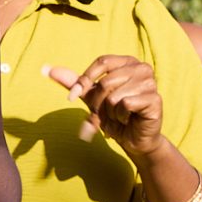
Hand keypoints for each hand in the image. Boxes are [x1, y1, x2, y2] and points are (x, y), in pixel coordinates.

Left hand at [44, 56, 165, 164]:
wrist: (132, 140)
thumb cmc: (114, 115)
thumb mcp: (91, 97)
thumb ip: (74, 82)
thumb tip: (47, 69)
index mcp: (127, 61)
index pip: (101, 62)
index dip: (85, 80)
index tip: (72, 97)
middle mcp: (141, 68)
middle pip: (106, 82)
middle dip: (98, 104)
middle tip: (106, 113)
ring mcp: (150, 83)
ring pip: (114, 96)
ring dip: (111, 112)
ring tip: (120, 116)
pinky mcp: (154, 99)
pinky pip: (125, 105)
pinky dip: (121, 117)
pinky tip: (129, 120)